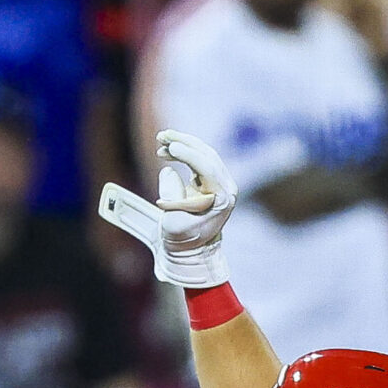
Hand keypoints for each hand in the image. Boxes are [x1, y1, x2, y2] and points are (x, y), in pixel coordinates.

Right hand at [98, 129, 237, 288]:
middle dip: (184, 142)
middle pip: (208, 155)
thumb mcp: (172, 222)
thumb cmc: (182, 240)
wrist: (190, 252)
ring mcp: (220, 183)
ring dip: (182, 144)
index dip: (188, 154)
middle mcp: (226, 187)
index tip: (170, 145)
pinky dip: (183, 154)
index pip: (207, 167)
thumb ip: (171, 194)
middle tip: (162, 136)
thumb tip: (168, 171)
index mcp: (222, 198)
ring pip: (203, 154)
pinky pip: (198, 160)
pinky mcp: (211, 182)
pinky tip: (166, 152)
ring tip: (160, 141)